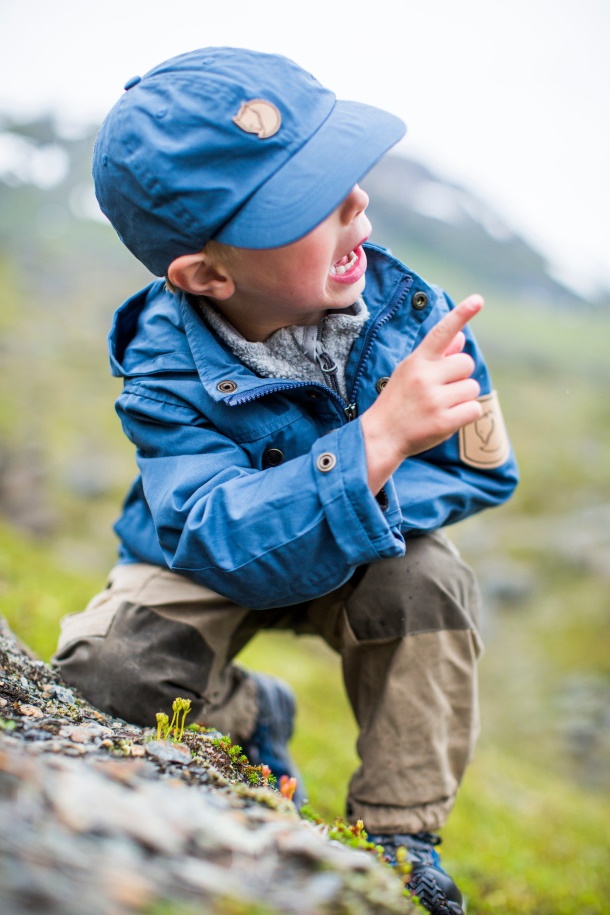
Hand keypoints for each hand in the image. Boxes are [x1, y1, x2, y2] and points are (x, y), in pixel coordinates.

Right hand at [361, 294, 483, 492]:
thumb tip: (460, 338)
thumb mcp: (409, 373)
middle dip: (460, 376)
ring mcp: (434, 400)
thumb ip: (436, 356)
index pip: (441, 332)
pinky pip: (474, 409)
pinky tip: (448, 418)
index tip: (478, 299)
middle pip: (466, 363)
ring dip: (463, 397)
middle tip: (441, 390)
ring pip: (472, 387)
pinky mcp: (443, 422)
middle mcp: (425, 377)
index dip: (461, 314)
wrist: (380, 437)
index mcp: (416, 361)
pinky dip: (467, 414)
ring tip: (441, 406)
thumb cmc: (397, 402)